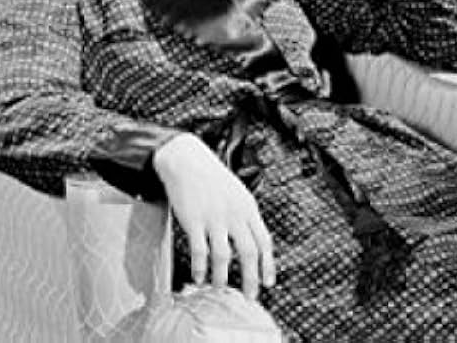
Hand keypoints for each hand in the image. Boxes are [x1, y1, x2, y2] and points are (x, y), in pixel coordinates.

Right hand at [153, 133, 274, 299]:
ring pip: (223, 256)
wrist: (187, 160)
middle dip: (250, 278)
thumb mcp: (238, 193)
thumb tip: (254, 243)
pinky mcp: (194, 220)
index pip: (264, 241)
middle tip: (249, 296)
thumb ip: (246, 216)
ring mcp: (214, 218)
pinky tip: (199, 277)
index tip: (268, 283)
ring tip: (219, 288)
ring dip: (222, 277)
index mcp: (248, 208)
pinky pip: (200, 251)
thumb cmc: (213, 179)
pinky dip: (200, 268)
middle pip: (248, 252)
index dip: (268, 265)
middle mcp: (234, 214)